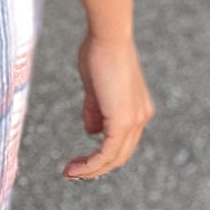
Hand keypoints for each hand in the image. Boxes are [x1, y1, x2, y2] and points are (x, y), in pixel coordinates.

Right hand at [63, 32, 154, 179]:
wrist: (109, 36)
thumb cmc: (100, 51)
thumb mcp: (94, 86)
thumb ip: (95, 109)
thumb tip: (91, 131)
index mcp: (136, 109)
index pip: (121, 141)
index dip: (101, 154)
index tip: (80, 158)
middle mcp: (140, 118)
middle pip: (120, 155)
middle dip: (96, 167)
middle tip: (73, 171)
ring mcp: (134, 121)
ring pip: (115, 158)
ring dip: (91, 169)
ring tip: (70, 172)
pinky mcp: (123, 122)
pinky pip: (108, 153)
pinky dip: (92, 164)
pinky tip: (76, 168)